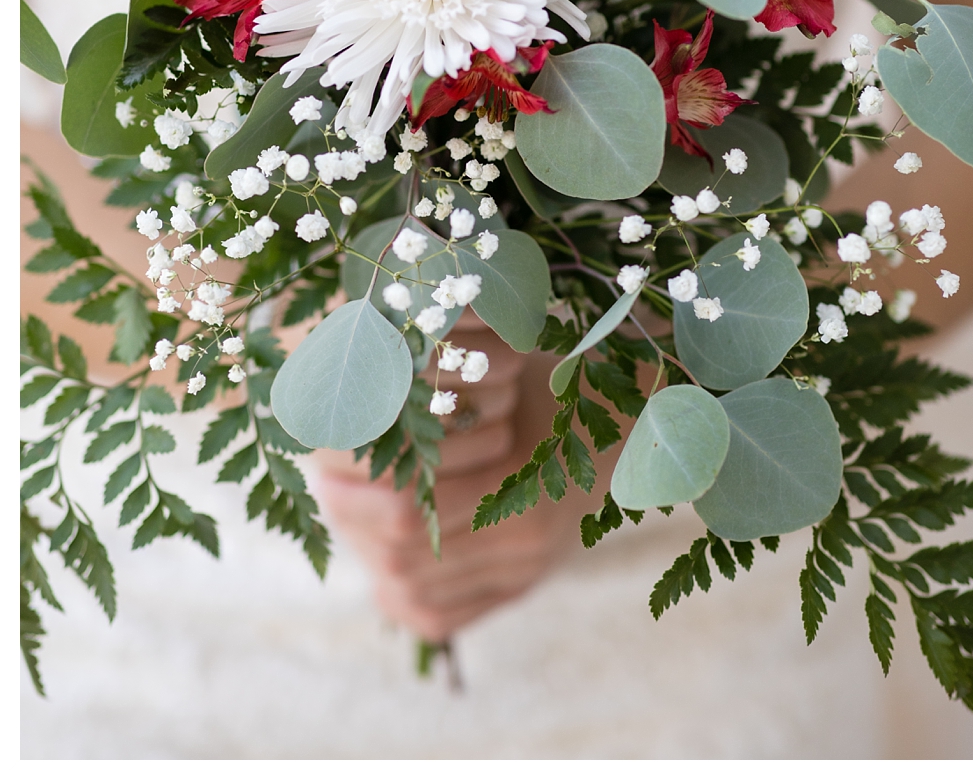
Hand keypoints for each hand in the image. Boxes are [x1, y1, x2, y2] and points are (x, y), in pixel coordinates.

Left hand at [313, 316, 572, 642]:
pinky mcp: (519, 587)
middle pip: (404, 560)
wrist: (624, 424)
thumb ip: (441, 405)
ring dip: (370, 559)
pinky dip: (402, 595)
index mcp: (524, 488)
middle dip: (353, 527)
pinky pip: (440, 616)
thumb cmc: (551, 388)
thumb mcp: (500, 380)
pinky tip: (384, 560)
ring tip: (350, 516)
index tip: (323, 466)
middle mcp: (527, 542)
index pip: (411, 515)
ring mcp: (525, 571)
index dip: (356, 497)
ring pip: (414, 593)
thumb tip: (353, 416)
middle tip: (326, 487)